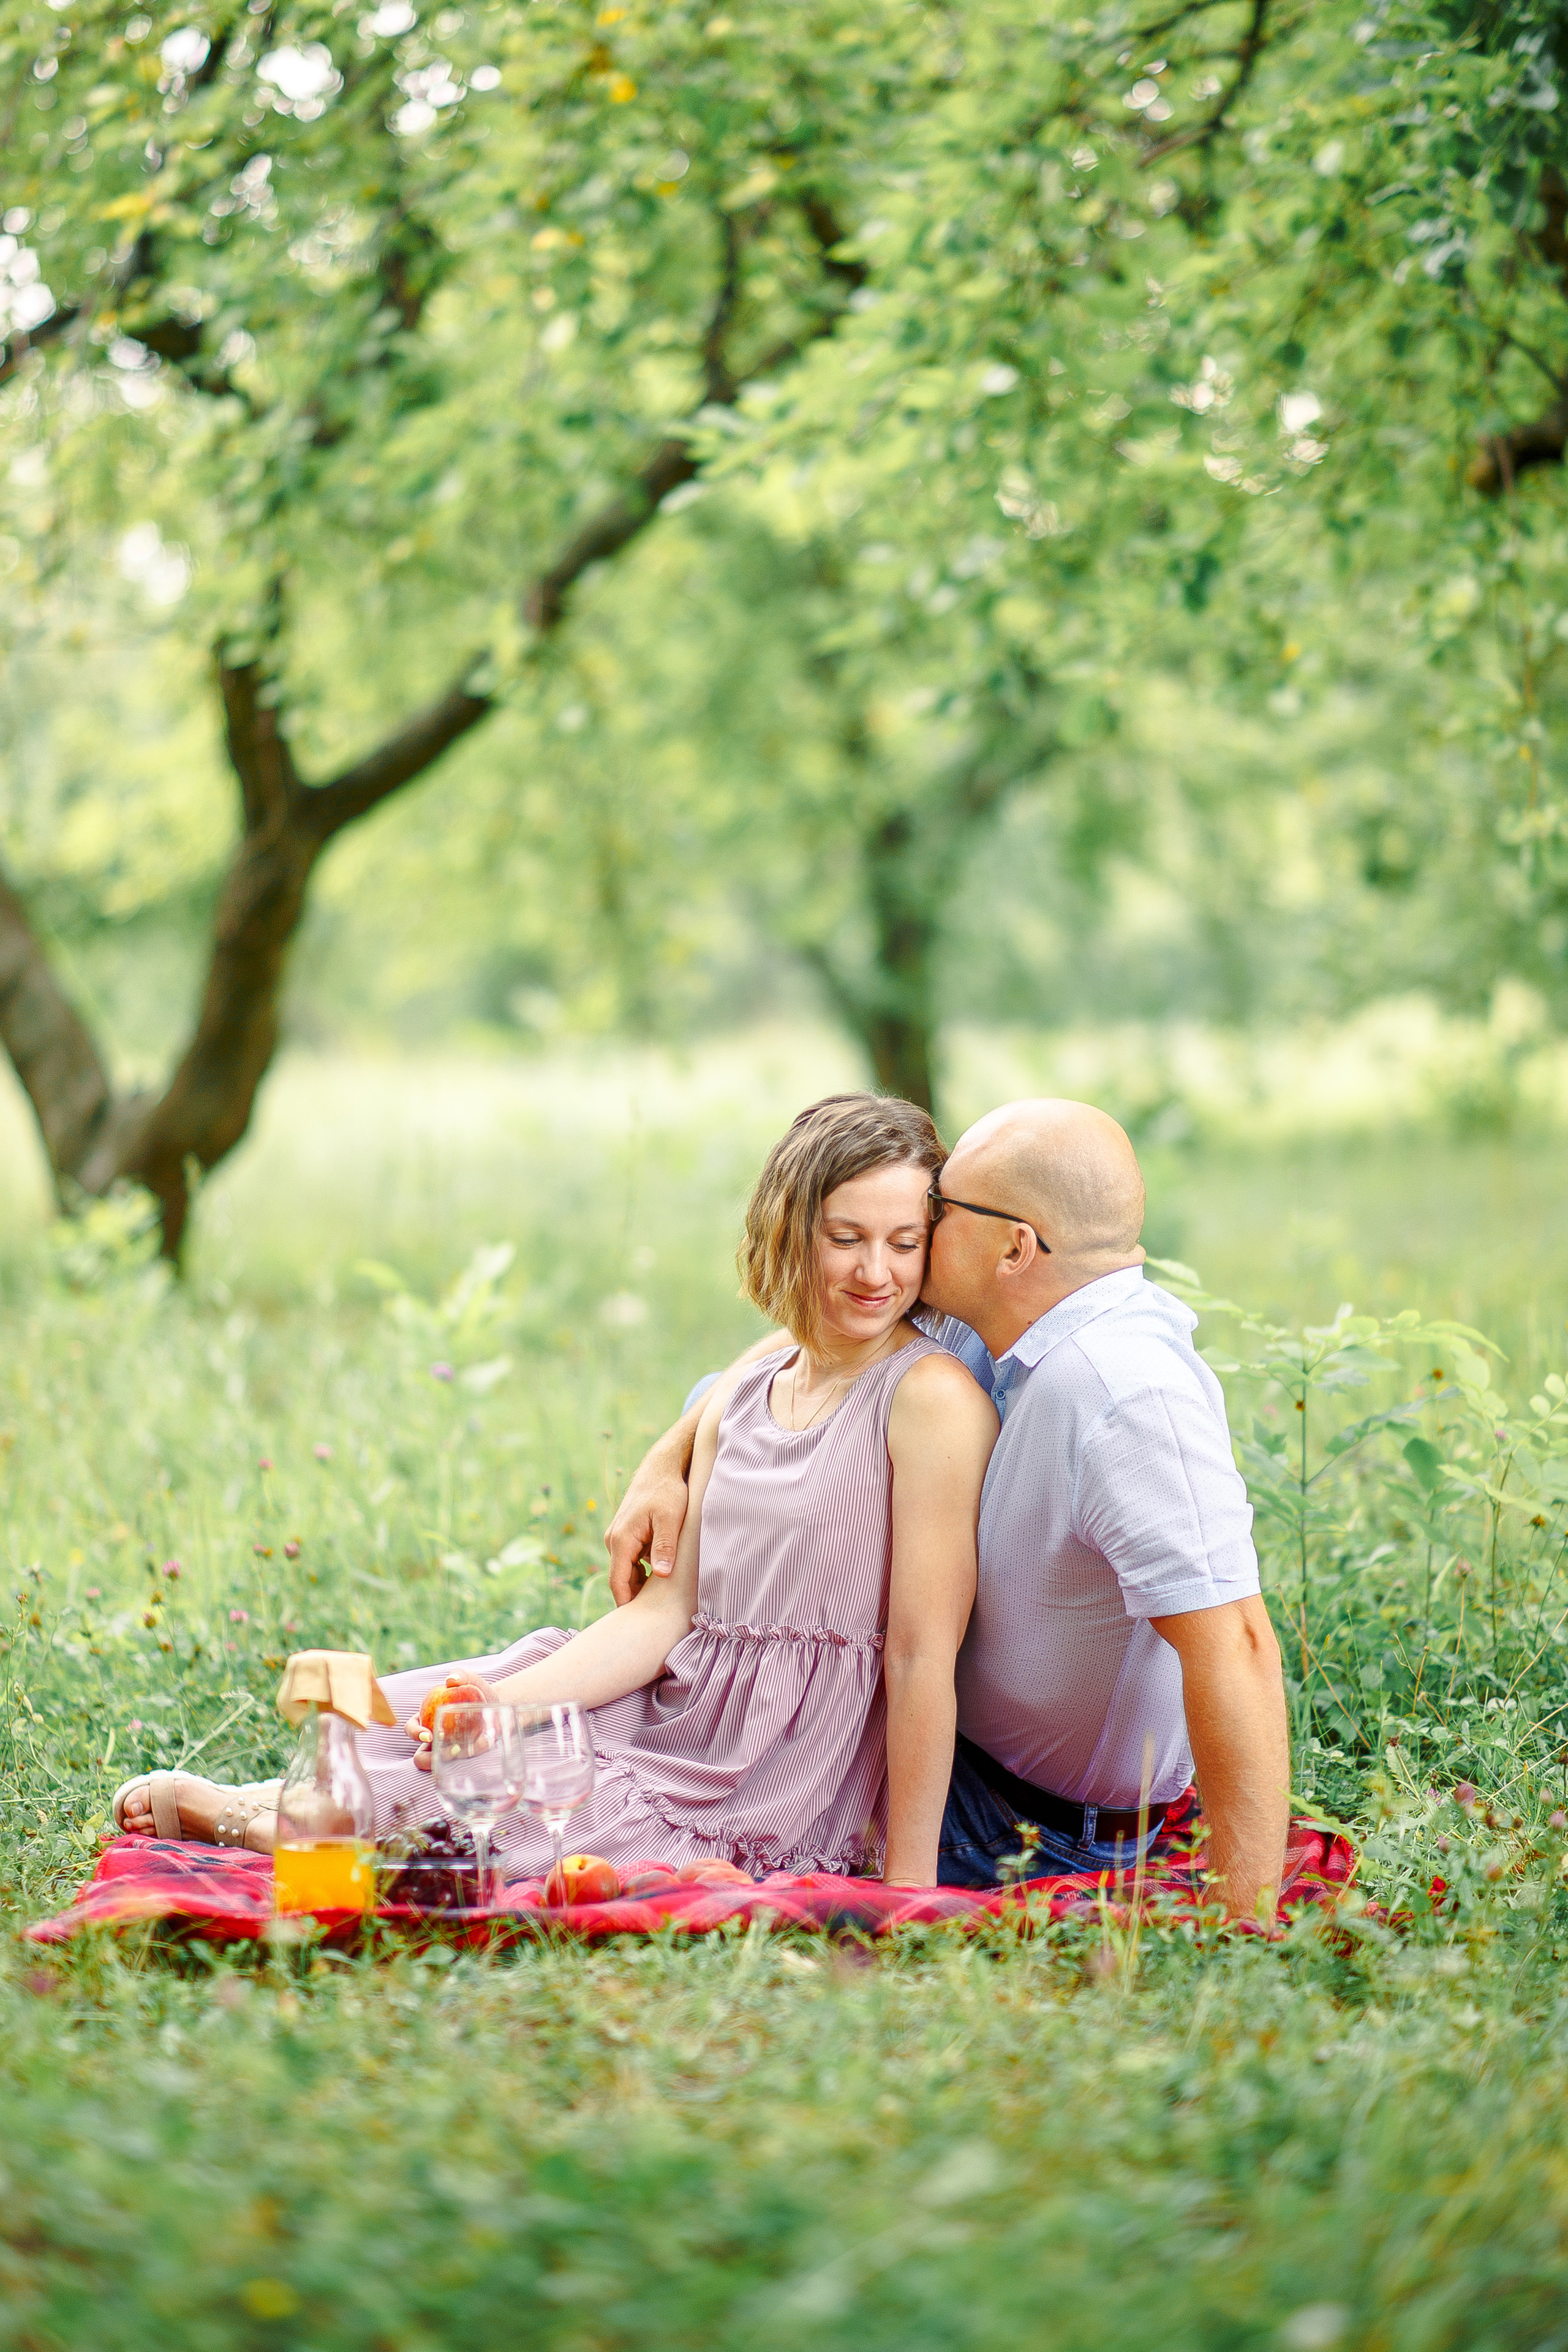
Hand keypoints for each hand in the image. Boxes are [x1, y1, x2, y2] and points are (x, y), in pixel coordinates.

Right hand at [404, 1674, 499, 1771]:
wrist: (497, 1702)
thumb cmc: (476, 1689)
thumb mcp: (470, 1679)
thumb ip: (461, 1675)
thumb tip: (451, 1679)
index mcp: (426, 1719)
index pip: (411, 1728)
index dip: (415, 1733)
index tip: (428, 1734)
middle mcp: (434, 1738)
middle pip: (420, 1756)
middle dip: (427, 1758)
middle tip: (445, 1746)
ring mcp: (448, 1750)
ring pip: (437, 1765)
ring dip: (444, 1762)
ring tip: (460, 1750)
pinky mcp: (465, 1756)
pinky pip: (464, 1761)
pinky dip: (473, 1753)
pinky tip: (485, 1741)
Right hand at [606, 1462, 690, 1605]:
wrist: (661, 1468)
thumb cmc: (667, 1492)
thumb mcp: (670, 1519)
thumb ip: (664, 1547)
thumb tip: (661, 1576)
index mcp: (621, 1540)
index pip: (618, 1582)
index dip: (626, 1604)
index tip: (637, 1623)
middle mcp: (615, 1541)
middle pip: (622, 1580)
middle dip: (635, 1598)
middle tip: (655, 1617)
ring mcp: (619, 1538)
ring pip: (628, 1571)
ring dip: (642, 1584)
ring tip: (662, 1600)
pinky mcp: (628, 1536)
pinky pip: (633, 1561)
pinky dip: (644, 1571)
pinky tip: (663, 1576)